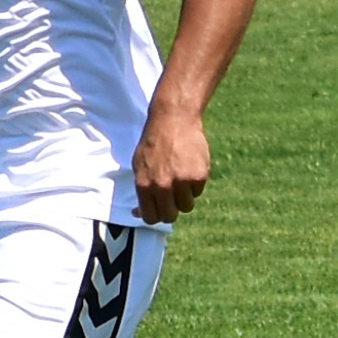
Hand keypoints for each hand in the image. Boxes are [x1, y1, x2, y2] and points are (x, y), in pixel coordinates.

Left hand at [131, 103, 210, 222]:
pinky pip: (198, 192)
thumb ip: (141, 190)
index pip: (150, 217)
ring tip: (181, 178)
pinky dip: (195, 184)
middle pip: (170, 216)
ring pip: (186, 206)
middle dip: (171, 210)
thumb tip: (139, 212)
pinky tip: (189, 167)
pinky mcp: (199, 176)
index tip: (159, 209)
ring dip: (184, 197)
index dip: (155, 215)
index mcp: (144, 185)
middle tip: (172, 198)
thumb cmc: (154, 143)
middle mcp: (162, 186)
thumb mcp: (139, 165)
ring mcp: (182, 182)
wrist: (174, 120)